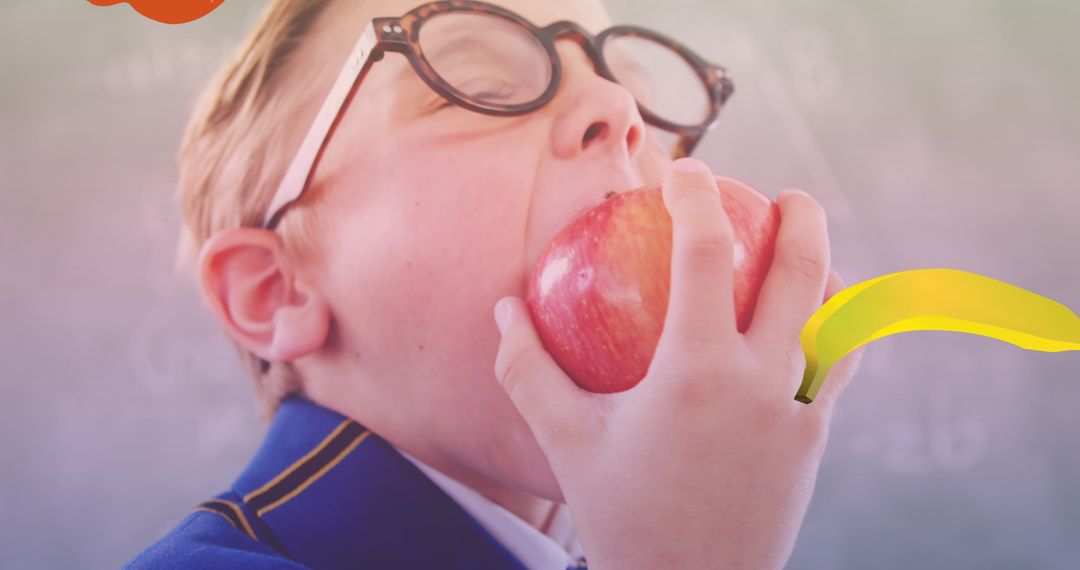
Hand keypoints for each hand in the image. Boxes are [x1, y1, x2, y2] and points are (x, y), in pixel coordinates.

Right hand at [493, 157, 862, 569]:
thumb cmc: (622, 513)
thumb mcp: (566, 439)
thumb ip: (527, 367)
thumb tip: (505, 305)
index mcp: (696, 371)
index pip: (704, 252)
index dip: (697, 196)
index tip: (686, 171)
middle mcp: (762, 381)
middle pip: (800, 270)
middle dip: (801, 218)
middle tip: (786, 195)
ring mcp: (801, 411)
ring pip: (835, 317)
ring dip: (828, 271)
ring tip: (807, 252)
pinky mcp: (818, 439)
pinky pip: (835, 365)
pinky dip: (828, 329)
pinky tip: (806, 324)